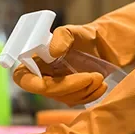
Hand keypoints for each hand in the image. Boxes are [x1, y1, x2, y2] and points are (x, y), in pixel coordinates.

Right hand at [13, 1, 134, 106]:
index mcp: (37, 60)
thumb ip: (63, 36)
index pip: (23, 78)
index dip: (32, 83)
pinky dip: (89, 96)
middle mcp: (44, 75)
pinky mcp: (72, 94)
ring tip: (100, 78)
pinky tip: (101, 87)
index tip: (48, 83)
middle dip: (69, 86)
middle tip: (93, 76)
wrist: (112, 48)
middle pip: (47, 91)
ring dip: (83, 91)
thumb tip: (52, 51)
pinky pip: (75, 102)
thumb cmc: (92, 36)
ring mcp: (58, 86)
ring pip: (62, 99)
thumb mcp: (78, 31)